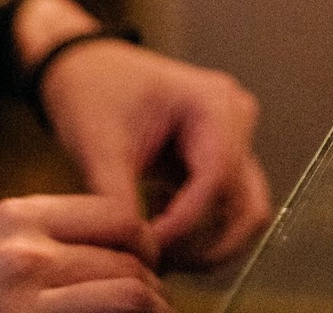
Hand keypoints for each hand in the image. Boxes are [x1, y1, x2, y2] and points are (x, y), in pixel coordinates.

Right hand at [0, 195, 167, 312]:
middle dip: (151, 281)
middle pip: (131, 259)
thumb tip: (129, 243)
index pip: (119, 215)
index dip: (144, 241)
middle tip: (152, 297)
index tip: (145, 261)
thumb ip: (55, 232)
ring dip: (149, 307)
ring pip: (131, 296)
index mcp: (22, 217)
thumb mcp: (0, 238)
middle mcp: (29, 254)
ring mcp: (30, 302)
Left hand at [39, 40, 271, 270]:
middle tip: (158, 263)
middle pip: (244, 205)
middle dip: (205, 246)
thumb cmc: (94, 91)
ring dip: (207, 246)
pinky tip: (160, 233)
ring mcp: (233, 139)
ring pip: (243, 214)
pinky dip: (199, 234)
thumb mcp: (100, 146)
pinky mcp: (220, 158)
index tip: (147, 251)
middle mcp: (235, 119)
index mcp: (212, 103)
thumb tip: (136, 255)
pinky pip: (227, 209)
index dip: (185, 227)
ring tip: (158, 255)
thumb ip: (120, 203)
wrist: (88, 69)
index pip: (217, 181)